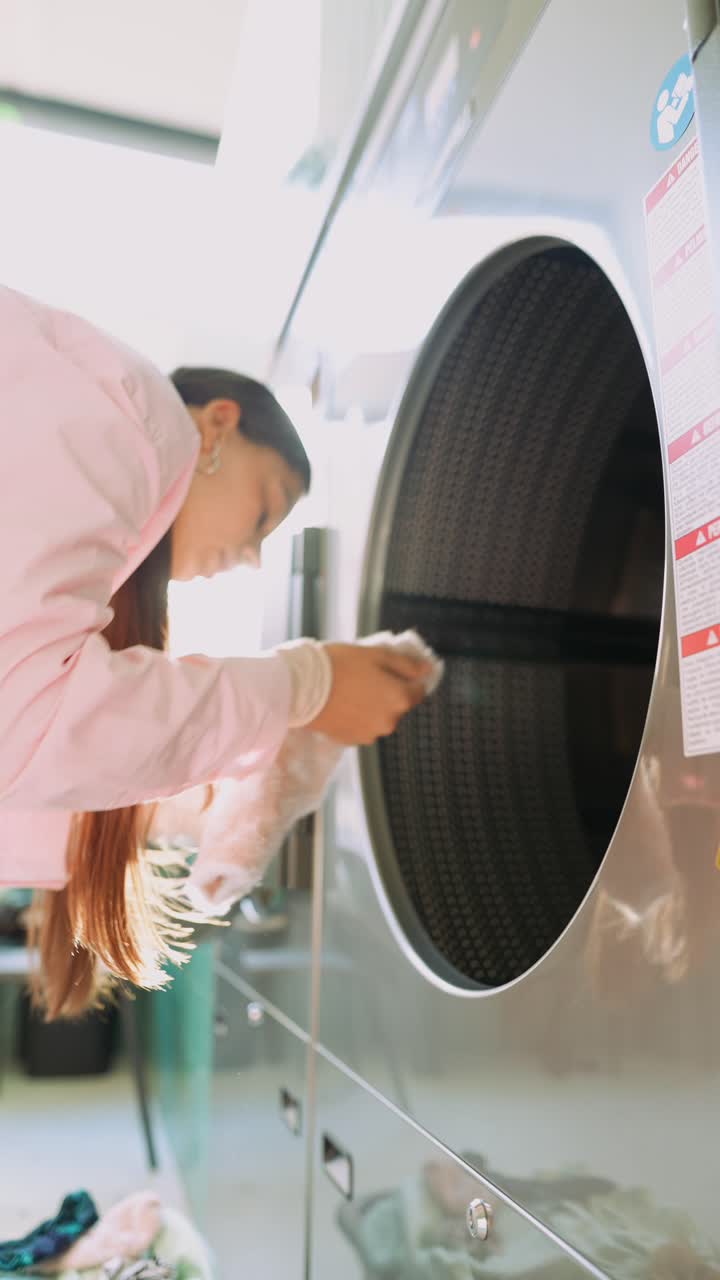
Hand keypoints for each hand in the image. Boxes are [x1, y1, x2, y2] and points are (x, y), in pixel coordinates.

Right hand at [308, 643, 433, 744]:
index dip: (408, 679)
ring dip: (373, 706)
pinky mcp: (351, 740)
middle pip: (398, 705)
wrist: (301, 687)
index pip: (419, 691)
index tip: (391, 670)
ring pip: (380, 717)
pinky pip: (363, 727)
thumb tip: (427, 670)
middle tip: (365, 676)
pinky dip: (358, 717)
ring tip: (350, 690)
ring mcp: (370, 734)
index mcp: (400, 699)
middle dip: (388, 692)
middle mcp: (390, 722)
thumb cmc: (339, 665)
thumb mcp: (376, 654)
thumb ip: (406, 664)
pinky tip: (342, 703)